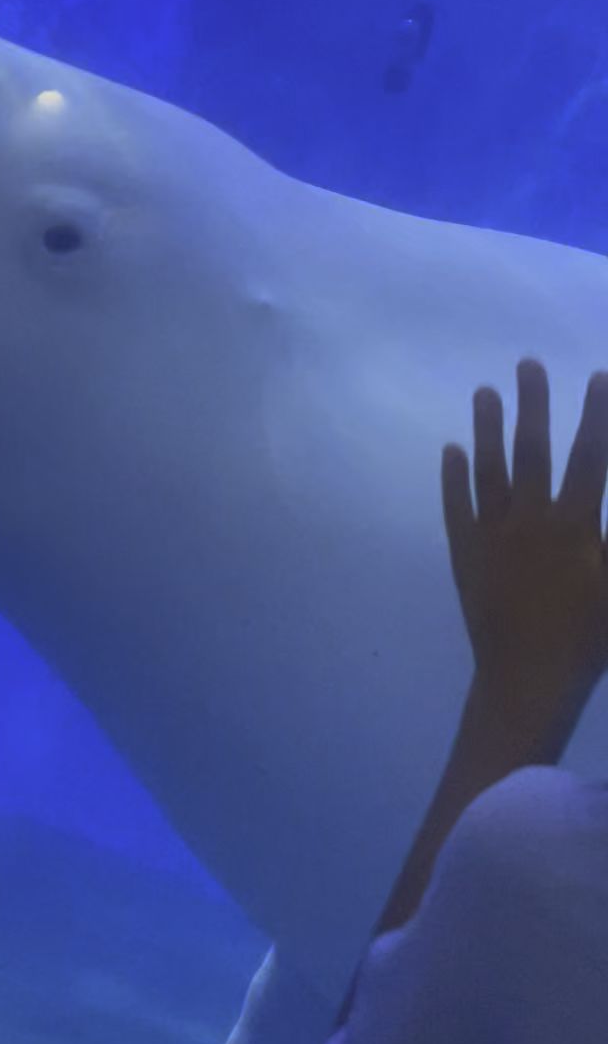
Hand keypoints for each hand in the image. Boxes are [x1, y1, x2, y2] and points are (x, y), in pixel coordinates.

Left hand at [442, 358, 607, 740]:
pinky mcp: (465, 555)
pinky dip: (453, 477)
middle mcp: (531, 518)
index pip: (591, 458)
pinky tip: (450, 450)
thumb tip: (602, 506)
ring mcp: (493, 535)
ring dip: (487, 427)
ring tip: (483, 391)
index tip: (598, 377)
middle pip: (533, 450)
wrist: (529, 679)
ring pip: (489, 469)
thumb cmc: (589, 640)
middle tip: (528, 363)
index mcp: (575, 525)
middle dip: (533, 404)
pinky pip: (457, 507)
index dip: (598, 416)